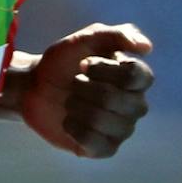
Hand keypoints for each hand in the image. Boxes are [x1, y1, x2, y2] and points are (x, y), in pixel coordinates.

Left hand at [21, 23, 152, 158]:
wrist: (34, 86)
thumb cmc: (64, 61)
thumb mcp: (84, 39)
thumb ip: (115, 35)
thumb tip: (147, 47)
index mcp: (136, 78)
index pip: (136, 76)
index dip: (104, 70)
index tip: (83, 64)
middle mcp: (136, 105)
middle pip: (117, 100)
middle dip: (84, 88)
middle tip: (73, 83)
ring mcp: (122, 128)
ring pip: (104, 122)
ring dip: (76, 107)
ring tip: (69, 101)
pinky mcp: (105, 148)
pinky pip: (96, 143)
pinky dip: (74, 129)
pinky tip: (67, 120)